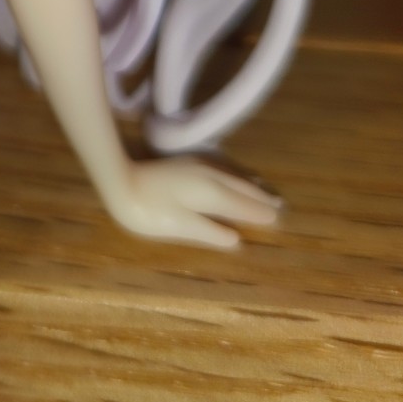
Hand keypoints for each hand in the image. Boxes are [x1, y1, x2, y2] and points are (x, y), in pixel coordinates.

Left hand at [102, 158, 281, 249]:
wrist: (120, 180)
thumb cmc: (147, 211)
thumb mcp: (179, 227)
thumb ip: (209, 231)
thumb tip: (237, 239)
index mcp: (211, 194)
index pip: (242, 205)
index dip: (260, 213)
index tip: (278, 218)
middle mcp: (210, 176)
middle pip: (242, 188)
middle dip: (261, 198)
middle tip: (281, 206)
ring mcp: (199, 166)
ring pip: (233, 175)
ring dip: (251, 184)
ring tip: (266, 191)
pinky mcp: (188, 162)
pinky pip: (223, 167)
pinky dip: (236, 174)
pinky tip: (236, 175)